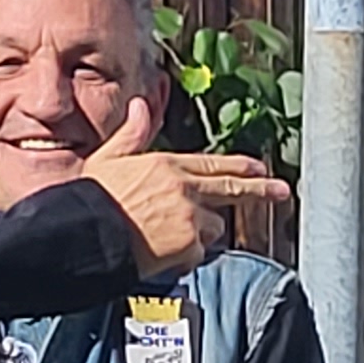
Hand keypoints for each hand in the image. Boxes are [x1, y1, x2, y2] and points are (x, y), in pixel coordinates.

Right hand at [78, 95, 288, 272]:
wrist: (83, 234)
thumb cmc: (89, 198)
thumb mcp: (108, 158)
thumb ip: (131, 135)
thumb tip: (139, 106)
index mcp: (167, 165)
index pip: (213, 164)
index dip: (240, 167)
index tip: (259, 168)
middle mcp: (184, 188)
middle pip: (232, 190)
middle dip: (260, 190)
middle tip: (281, 191)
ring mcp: (190, 216)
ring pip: (213, 227)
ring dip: (200, 233)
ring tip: (167, 237)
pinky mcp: (188, 244)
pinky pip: (197, 253)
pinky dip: (184, 256)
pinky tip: (161, 254)